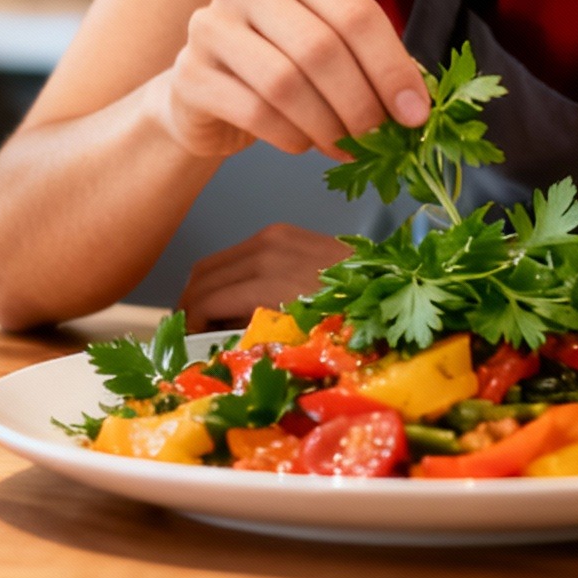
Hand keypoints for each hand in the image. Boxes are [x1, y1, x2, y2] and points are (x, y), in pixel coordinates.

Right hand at [153, 0, 430, 159]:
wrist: (209, 92)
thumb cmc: (284, 64)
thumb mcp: (332, 48)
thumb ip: (373, 63)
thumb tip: (419, 103)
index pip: (356, 13)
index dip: (392, 68)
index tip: (416, 113)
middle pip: (322, 48)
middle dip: (361, 103)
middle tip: (381, 139)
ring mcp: (210, 24)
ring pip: (286, 83)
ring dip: (327, 125)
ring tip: (346, 147)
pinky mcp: (189, 73)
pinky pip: (254, 112)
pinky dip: (291, 137)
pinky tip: (304, 144)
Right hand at [178, 223, 349, 329]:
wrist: (391, 283)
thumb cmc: (349, 318)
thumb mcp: (296, 338)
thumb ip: (251, 337)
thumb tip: (215, 346)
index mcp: (266, 279)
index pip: (203, 299)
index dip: (189, 325)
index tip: (186, 345)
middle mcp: (265, 249)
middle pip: (201, 276)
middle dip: (190, 306)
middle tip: (190, 334)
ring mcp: (274, 236)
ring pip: (214, 263)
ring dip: (206, 290)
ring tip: (211, 319)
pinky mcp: (283, 231)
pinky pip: (237, 253)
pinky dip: (227, 276)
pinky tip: (237, 298)